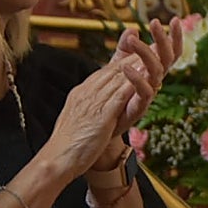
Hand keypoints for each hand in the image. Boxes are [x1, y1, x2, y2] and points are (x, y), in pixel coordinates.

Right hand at [46, 65, 139, 180]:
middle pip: (112, 71)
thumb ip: (89, 107)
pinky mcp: (101, 115)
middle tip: (148, 49)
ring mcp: (93, 103)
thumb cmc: (67, 144)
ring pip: (117, 79)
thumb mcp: (78, 118)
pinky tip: (144, 79)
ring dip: (135, 67)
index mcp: (81, 94)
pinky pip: (119, 96)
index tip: (134, 55)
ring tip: (150, 57)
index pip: (103, 73)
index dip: (121, 62)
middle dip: (131, 59)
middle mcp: (87, 94)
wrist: (57, 158)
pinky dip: (132, 85)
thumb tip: (97, 104)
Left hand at [110, 18, 181, 99]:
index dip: (175, 37)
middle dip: (163, 39)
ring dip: (146, 53)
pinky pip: (144, 90)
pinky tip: (125, 66)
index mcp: (153, 69)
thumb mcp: (118, 66)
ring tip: (133, 40)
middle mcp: (155, 80)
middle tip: (155, 22)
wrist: (105, 123)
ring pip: (157, 71)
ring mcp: (150, 93)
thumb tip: (131, 29)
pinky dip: (136, 78)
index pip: (170, 51)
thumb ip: (125, 49)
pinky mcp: (140, 106)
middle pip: (167, 57)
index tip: (175, 20)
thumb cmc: (115, 93)